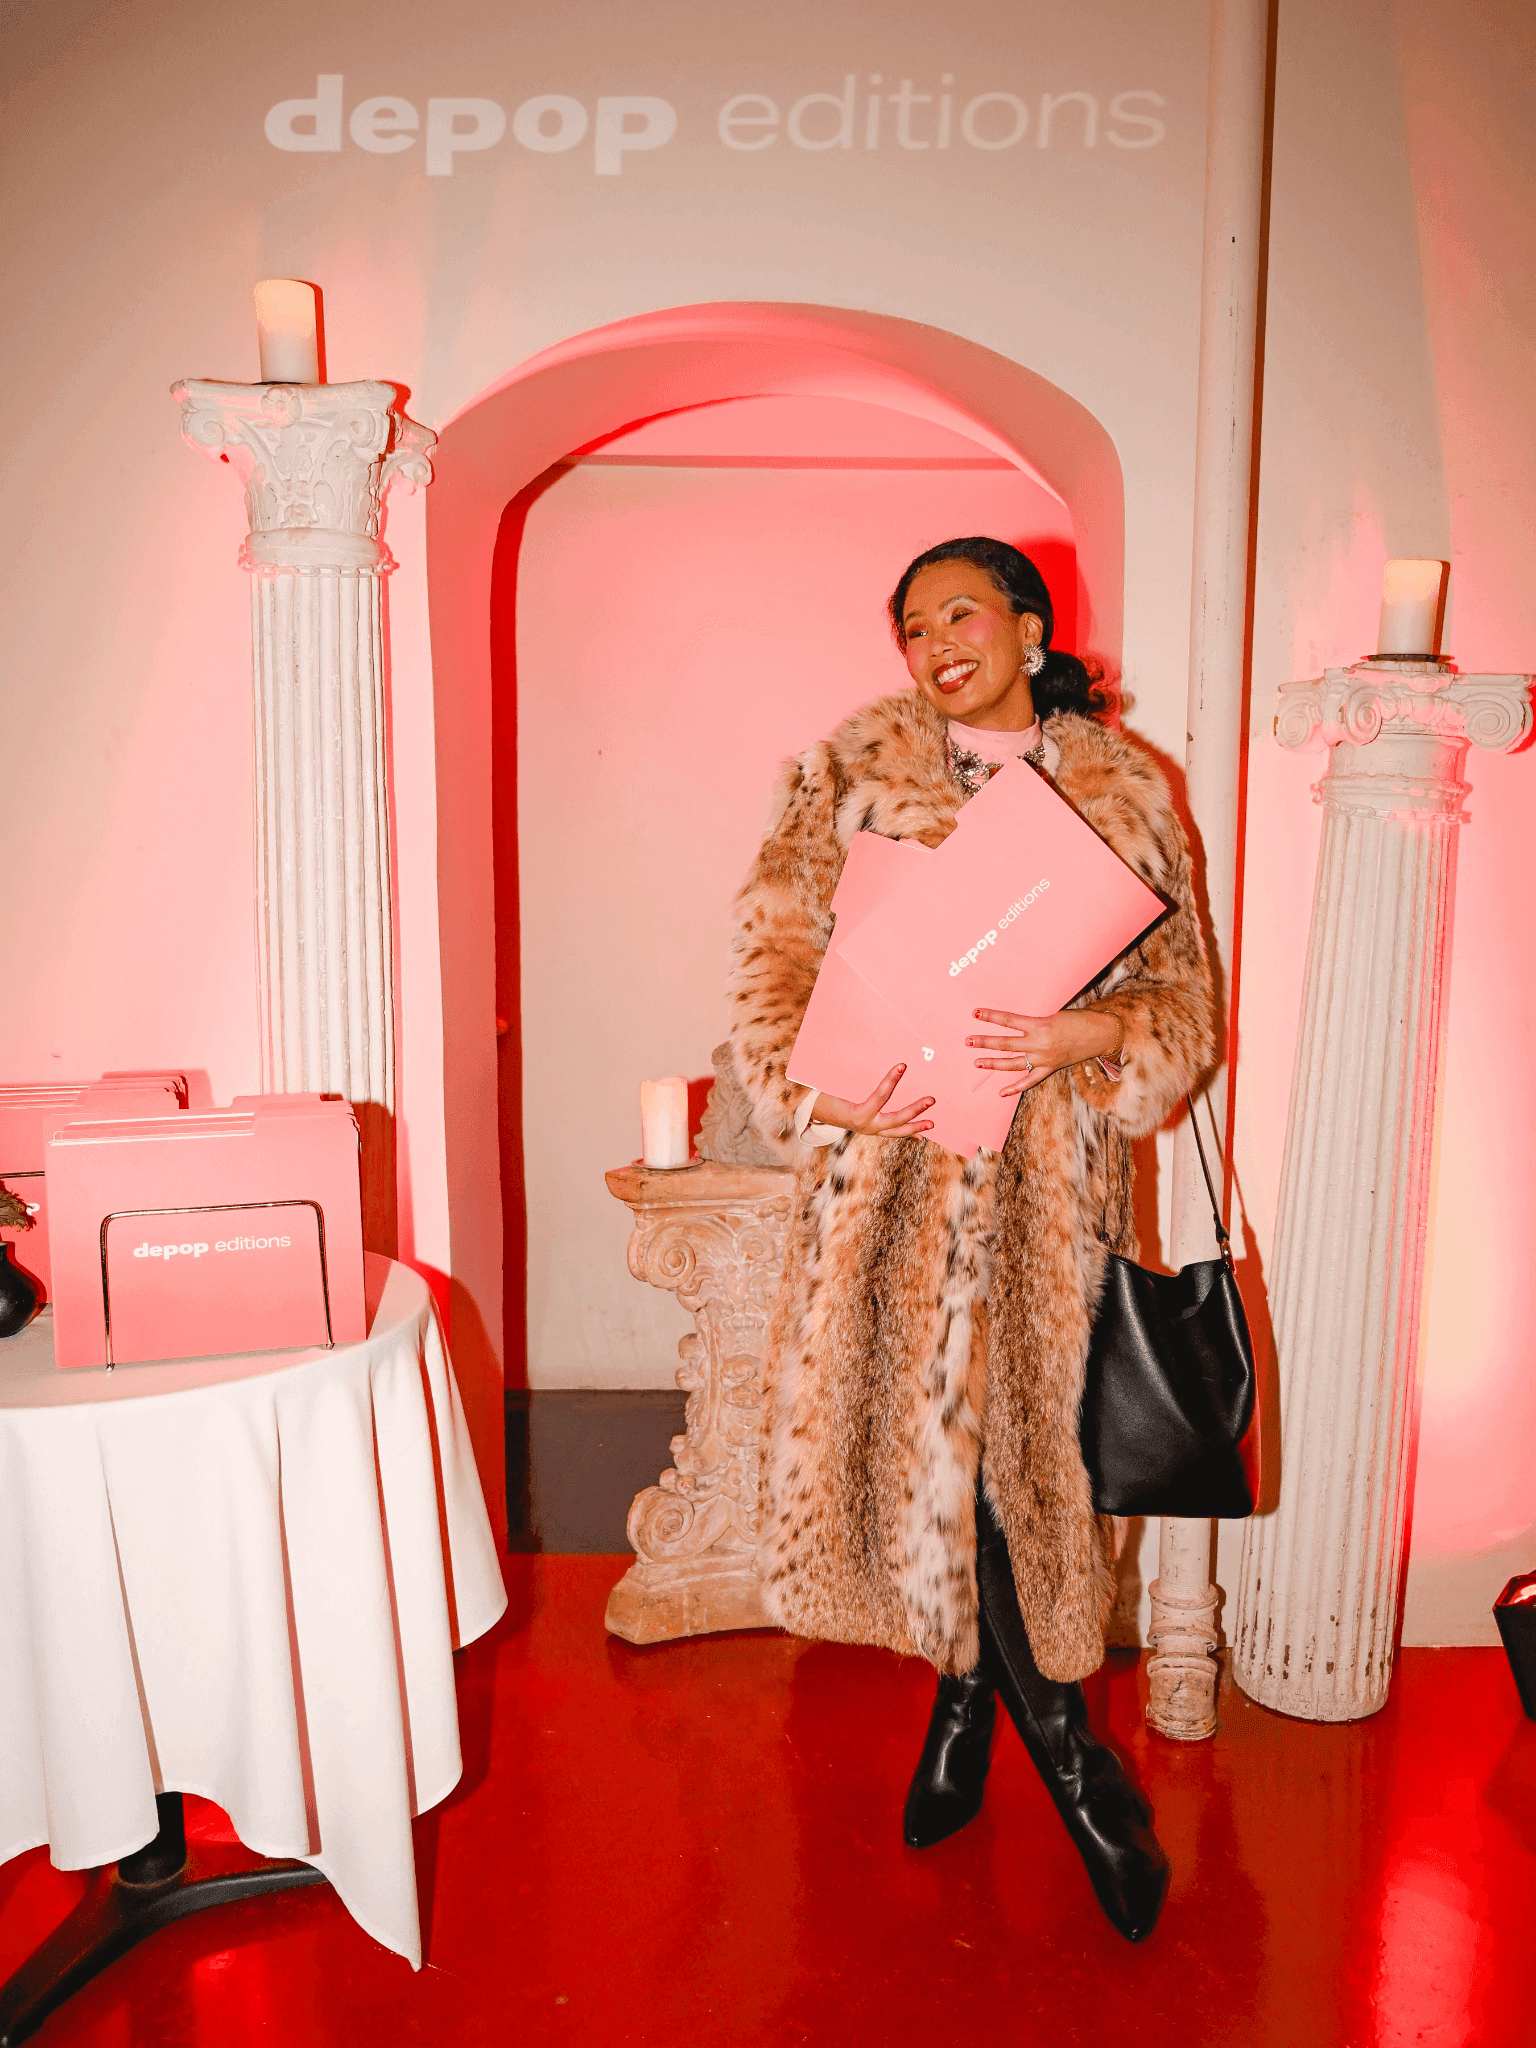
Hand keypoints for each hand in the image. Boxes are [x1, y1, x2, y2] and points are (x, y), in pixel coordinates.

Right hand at [807, 1065, 935, 1137]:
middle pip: (896, 1119)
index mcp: (858, 1113)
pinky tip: (921, 1134)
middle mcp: (867, 1126)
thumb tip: (856, 1053)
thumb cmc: (829, 1095)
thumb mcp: (835, 1084)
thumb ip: (849, 1074)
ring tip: (932, 1123)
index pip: (879, 1096)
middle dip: (915, 1110)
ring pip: (898, 1131)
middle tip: (931, 1100)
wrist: (820, 1113)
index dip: (891, 1080)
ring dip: (916, 1127)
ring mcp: (872, 1131)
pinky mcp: (875, 1131)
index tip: (903, 1066)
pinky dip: (908, 1132)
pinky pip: (894, 1133)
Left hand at [967, 1008, 1120, 1097]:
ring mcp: (1044, 1059)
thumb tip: (1015, 1024)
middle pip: (1005, 1043)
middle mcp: (1039, 1044)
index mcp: (1039, 1025)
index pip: (1008, 1020)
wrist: (1101, 1034)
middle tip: (968, 1041)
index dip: (990, 1016)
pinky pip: (1030, 1080)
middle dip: (985, 1042)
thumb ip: (1034, 1022)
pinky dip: (1015, 1087)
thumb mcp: (1053, 1015)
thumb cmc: (1078, 1019)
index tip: (975, 1013)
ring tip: (977, 1062)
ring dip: (993, 1063)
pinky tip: (1002, 1091)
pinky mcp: (1050, 1068)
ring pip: (1013, 1063)